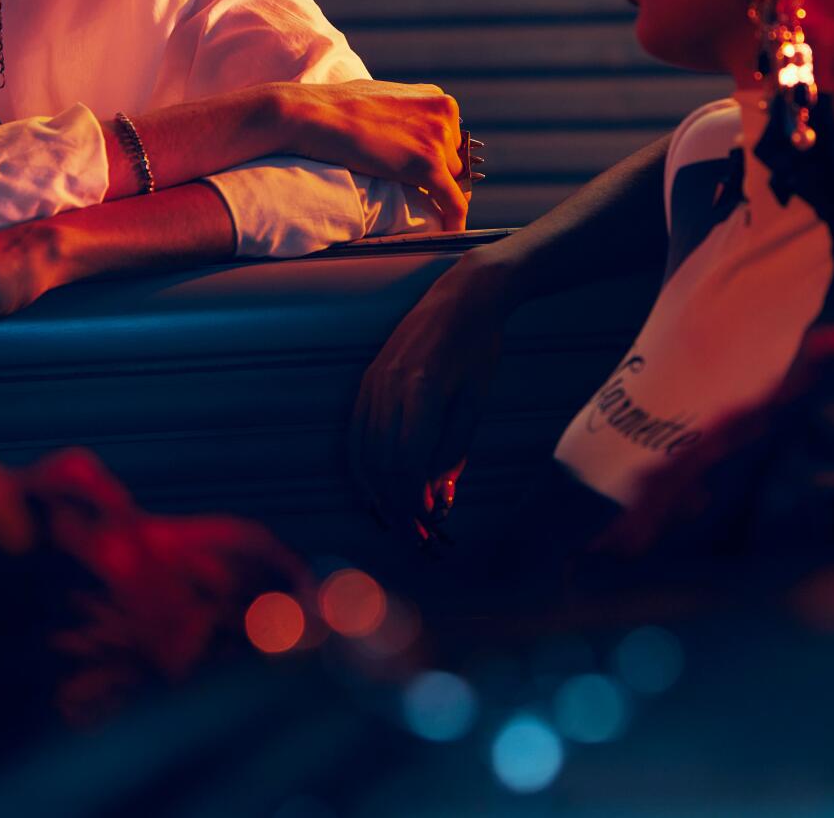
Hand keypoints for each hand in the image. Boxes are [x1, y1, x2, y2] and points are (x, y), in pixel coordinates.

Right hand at [272, 80, 473, 229]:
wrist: (314, 114)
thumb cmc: (337, 106)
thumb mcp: (385, 97)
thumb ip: (406, 113)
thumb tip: (406, 132)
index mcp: (436, 98)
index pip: (452, 138)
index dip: (437, 156)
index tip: (424, 171)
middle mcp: (444, 115)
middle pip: (454, 159)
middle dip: (435, 173)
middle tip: (410, 186)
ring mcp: (437, 140)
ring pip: (451, 180)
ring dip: (432, 191)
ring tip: (408, 199)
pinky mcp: (428, 166)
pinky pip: (453, 202)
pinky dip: (454, 220)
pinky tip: (450, 232)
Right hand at [348, 252, 512, 533]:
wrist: (461, 298)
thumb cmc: (478, 347)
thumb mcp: (475, 401)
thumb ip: (453, 449)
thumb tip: (435, 495)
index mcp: (420, 392)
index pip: (406, 464)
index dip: (414, 501)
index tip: (429, 525)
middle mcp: (387, 388)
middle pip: (381, 465)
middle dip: (397, 507)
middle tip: (416, 536)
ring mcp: (371, 383)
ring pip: (363, 453)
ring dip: (378, 493)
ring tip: (397, 520)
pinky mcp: (366, 382)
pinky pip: (355, 434)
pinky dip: (363, 468)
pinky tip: (375, 489)